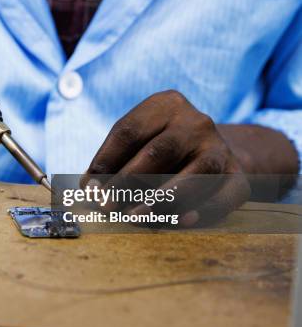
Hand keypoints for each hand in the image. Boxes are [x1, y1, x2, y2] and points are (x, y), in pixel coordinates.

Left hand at [85, 90, 249, 226]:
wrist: (210, 151)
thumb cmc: (159, 148)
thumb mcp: (136, 143)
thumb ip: (112, 162)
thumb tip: (90, 188)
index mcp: (165, 105)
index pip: (128, 132)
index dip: (105, 161)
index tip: (89, 188)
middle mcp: (196, 122)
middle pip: (159, 151)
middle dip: (128, 182)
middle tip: (107, 206)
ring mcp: (220, 148)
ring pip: (195, 174)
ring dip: (162, 199)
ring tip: (135, 216)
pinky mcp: (238, 176)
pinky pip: (222, 196)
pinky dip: (203, 211)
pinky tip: (181, 221)